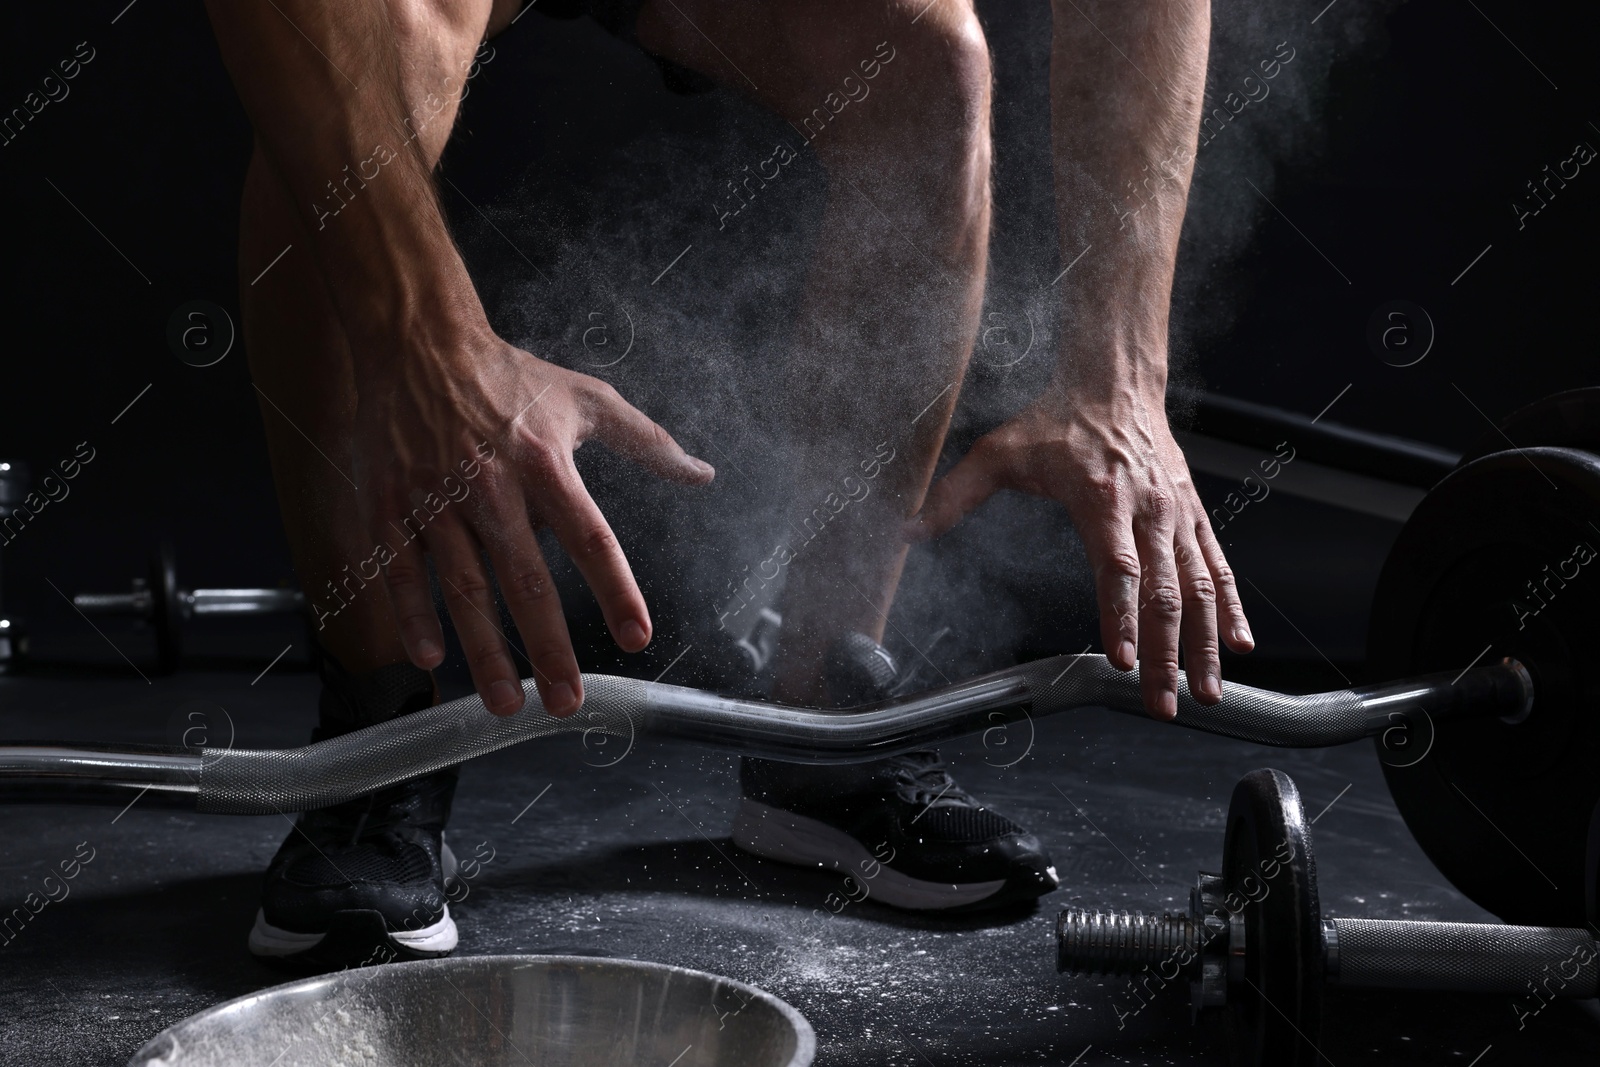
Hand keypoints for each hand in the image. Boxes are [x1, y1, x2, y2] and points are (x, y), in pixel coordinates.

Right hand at [352, 326, 713, 717]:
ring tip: (508, 705)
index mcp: (544, 462)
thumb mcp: (585, 399)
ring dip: (486, 650)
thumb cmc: (508, 376)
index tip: (639, 636)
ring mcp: (435, 499)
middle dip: (549, 647)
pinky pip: (398, 569)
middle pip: (525, 578)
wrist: (416, 341)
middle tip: (570, 702)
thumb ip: (647, 441)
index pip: (591, 537)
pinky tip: (430, 657)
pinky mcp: (389, 507)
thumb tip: (702, 473)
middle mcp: (491, 485)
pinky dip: (411, 614)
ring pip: (462, 586)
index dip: (616, 589)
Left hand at [906, 380, 1251, 718]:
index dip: (1121, 617)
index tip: (1123, 661)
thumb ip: (954, 496)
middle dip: (1166, 655)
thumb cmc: (1058, 421)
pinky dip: (1233, 608)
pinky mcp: (1193, 517)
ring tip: (1206, 693)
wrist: (1114, 383)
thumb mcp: (998, 452)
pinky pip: (1218, 568)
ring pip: (1199, 588)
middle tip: (1161, 704)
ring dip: (1205, 645)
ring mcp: (1175, 516)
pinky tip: (1238, 645)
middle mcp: (1147, 511)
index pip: (1117, 569)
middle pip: (1163, 593)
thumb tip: (909, 530)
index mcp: (1101, 499)